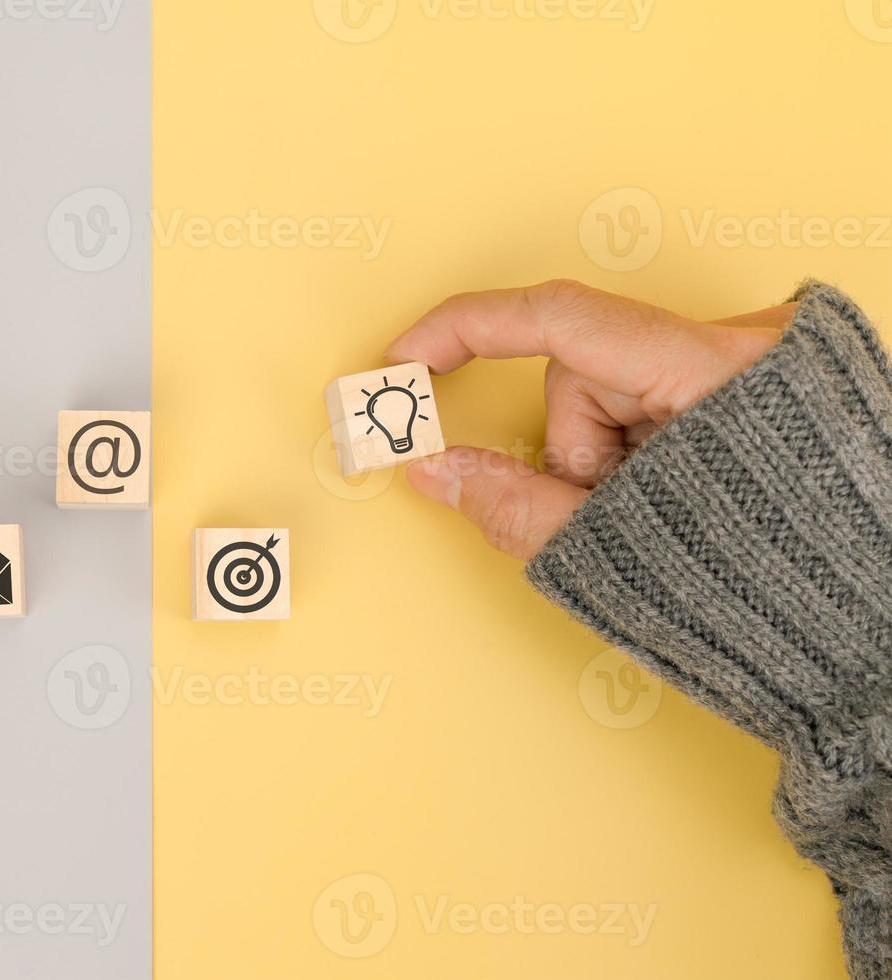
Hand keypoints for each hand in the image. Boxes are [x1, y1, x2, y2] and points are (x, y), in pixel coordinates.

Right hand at [385, 279, 794, 560]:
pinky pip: (664, 397)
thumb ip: (513, 505)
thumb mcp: (623, 554)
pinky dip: (648, 452)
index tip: (406, 357)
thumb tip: (432, 469)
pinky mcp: (769, 383)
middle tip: (618, 513)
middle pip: (591, 370)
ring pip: (623, 389)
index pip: (561, 318)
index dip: (465, 329)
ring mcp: (762, 363)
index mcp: (719, 374)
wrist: (884, 638)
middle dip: (577, 448)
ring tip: (669, 517)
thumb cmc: (778, 596)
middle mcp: (748, 346)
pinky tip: (686, 499)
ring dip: (614, 458)